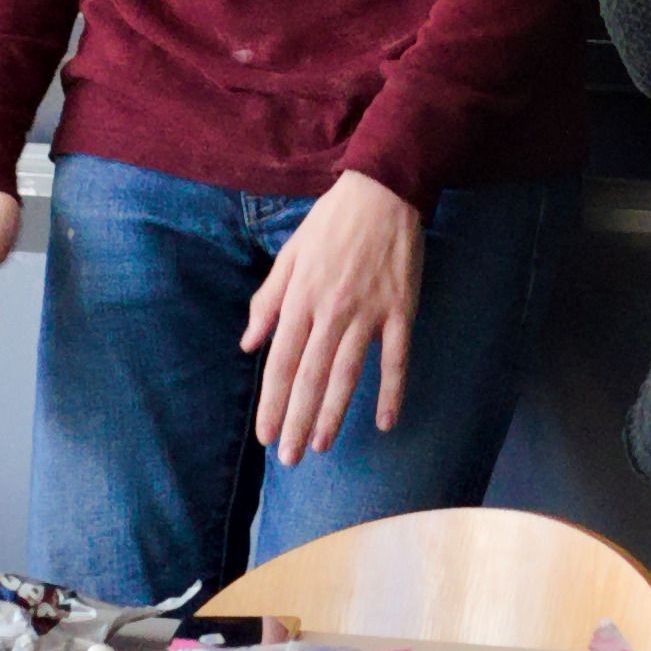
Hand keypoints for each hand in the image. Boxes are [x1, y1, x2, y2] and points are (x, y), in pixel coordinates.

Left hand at [240, 171, 424, 462]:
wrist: (383, 191)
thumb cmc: (331, 223)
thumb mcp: (289, 255)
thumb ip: (268, 301)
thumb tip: (248, 344)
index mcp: (301, 298)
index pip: (281, 362)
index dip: (273, 402)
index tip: (266, 435)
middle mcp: (331, 311)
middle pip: (311, 377)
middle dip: (298, 421)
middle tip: (290, 458)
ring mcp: (369, 312)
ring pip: (348, 374)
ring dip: (334, 414)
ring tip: (322, 446)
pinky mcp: (401, 310)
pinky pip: (397, 359)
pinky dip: (393, 391)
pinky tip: (387, 421)